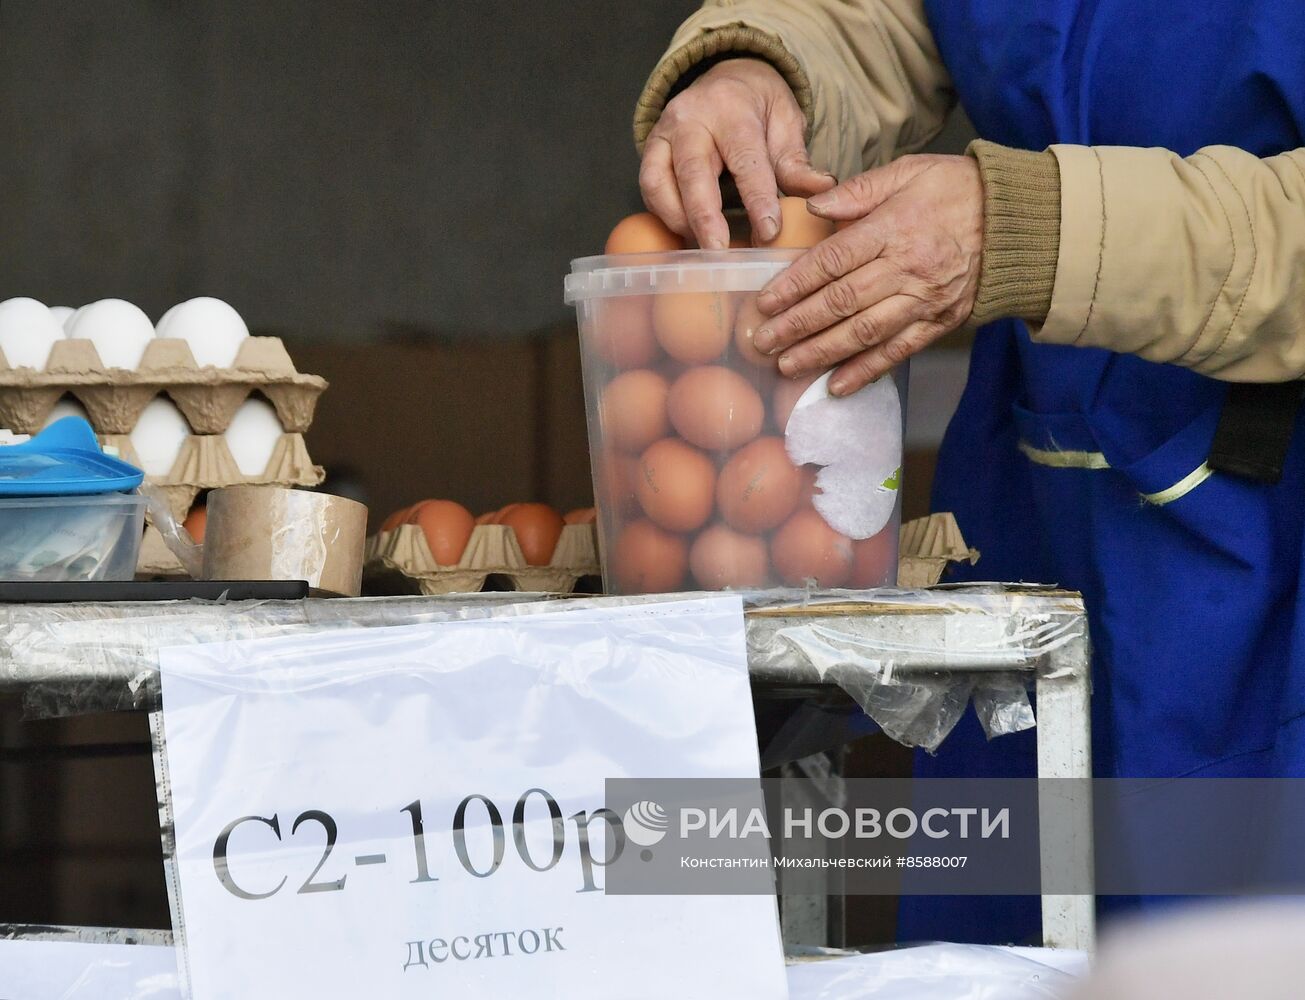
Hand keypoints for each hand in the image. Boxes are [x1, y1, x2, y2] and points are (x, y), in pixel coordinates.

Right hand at [640, 58, 836, 248]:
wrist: (725, 78)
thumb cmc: (757, 107)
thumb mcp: (785, 122)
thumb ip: (797, 161)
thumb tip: (822, 191)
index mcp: (732, 109)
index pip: (745, 159)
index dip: (757, 199)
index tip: (768, 232)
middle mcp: (691, 118)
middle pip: (692, 172)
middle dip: (705, 218)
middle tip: (719, 254)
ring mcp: (664, 134)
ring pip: (659, 182)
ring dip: (679, 220)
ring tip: (703, 248)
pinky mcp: (649, 150)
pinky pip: (649, 188)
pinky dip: (665, 216)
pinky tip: (687, 236)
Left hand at [753, 155, 983, 394]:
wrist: (1021, 219)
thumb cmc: (957, 190)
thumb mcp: (908, 171)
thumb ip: (858, 190)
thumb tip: (813, 206)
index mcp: (893, 228)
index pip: (832, 261)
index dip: (794, 284)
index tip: (764, 302)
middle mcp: (907, 268)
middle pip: (841, 302)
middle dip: (797, 326)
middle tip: (761, 343)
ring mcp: (924, 300)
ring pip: (864, 333)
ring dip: (822, 353)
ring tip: (787, 366)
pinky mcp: (940, 322)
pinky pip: (898, 352)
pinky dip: (866, 372)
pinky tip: (836, 386)